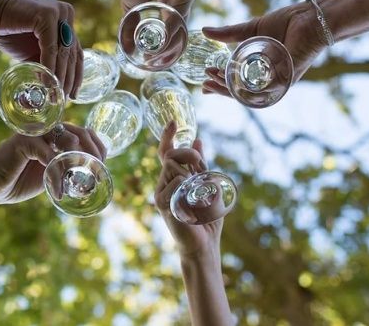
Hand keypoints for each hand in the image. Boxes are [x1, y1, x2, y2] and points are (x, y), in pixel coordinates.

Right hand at [0, 0, 83, 97]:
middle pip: (73, 53)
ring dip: (60, 77)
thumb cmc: (7, 28)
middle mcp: (66, 15)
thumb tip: (53, 84)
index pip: (76, 52)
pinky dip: (49, 67)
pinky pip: (51, 48)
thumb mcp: (32, 49)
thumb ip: (45, 60)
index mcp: (66, 20)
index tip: (73, 94)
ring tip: (56, 95)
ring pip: (63, 53)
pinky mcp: (47, 16)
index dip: (76, 75)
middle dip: (70, 79)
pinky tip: (47, 82)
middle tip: (65, 99)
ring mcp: (59, 14)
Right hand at [0, 123, 107, 204]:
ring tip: (78, 179)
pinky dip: (57, 175)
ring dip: (77, 162)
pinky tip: (58, 192)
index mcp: (53, 136)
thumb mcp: (49, 175)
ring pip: (68, 141)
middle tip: (97, 171)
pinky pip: (49, 155)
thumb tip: (91, 170)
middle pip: (80, 133)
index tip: (103, 165)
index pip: (83, 133)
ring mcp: (35, 133)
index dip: (97, 146)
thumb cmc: (17, 182)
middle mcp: (46, 130)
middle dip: (93, 152)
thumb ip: (65, 168)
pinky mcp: (24, 141)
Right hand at [154, 122, 221, 258]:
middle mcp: (163, 185)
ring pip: (172, 166)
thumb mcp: (207, 185)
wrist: (204, 246)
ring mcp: (161, 194)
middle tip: (202, 167)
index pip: (165, 153)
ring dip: (192, 171)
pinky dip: (188, 187)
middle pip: (171, 155)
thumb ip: (200, 165)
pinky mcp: (163, 204)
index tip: (173, 121)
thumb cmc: (206, 219)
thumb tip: (197, 140)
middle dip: (189, 154)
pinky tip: (194, 203)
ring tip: (201, 190)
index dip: (168, 136)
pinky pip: (176, 182)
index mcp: (172, 180)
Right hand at [201, 0, 326, 96]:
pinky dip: (248, 86)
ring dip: (230, 89)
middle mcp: (271, 80)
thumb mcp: (250, 30)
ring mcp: (280, 80)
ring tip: (214, 78)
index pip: (239, 85)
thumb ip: (229, 34)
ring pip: (251, 93)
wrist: (310, 17)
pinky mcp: (288, 77)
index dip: (220, 87)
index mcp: (263, 71)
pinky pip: (266, 87)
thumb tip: (204, 31)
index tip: (204, 85)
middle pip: (242, 93)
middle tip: (205, 82)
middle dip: (221, 90)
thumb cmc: (286, 22)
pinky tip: (232, 80)